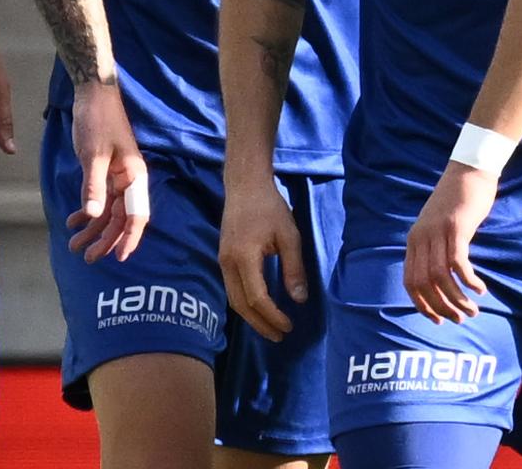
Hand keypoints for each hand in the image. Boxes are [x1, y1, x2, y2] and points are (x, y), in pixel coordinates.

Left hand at [67, 81, 148, 262]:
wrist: (93, 94)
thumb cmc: (97, 121)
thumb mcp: (93, 154)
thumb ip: (94, 186)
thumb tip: (95, 216)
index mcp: (134, 176)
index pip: (136, 215)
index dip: (129, 238)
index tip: (120, 258)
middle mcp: (129, 180)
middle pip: (120, 218)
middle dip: (105, 239)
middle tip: (87, 258)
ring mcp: (117, 176)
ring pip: (108, 211)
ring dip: (93, 229)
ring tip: (74, 246)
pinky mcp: (104, 171)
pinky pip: (98, 198)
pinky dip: (86, 211)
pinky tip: (72, 221)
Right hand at [218, 178, 305, 342]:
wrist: (245, 185)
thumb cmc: (270, 207)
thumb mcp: (289, 235)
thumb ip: (293, 268)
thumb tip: (299, 300)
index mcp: (244, 257)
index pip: (257, 298)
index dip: (273, 316)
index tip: (289, 325)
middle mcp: (228, 263)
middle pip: (240, 305)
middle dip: (260, 324)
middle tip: (279, 336)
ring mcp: (222, 261)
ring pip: (233, 299)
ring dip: (251, 317)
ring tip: (270, 328)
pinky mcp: (223, 258)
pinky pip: (232, 289)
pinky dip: (245, 304)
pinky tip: (259, 309)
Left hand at [403, 164, 496, 324]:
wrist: (469, 170)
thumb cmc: (457, 201)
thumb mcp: (437, 225)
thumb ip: (434, 247)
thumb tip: (439, 278)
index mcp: (414, 239)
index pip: (410, 282)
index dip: (423, 305)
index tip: (439, 319)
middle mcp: (421, 237)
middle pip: (424, 284)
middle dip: (442, 307)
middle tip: (461, 318)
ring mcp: (438, 232)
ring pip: (441, 278)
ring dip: (457, 299)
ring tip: (473, 310)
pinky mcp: (456, 227)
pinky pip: (458, 263)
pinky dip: (469, 281)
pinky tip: (481, 288)